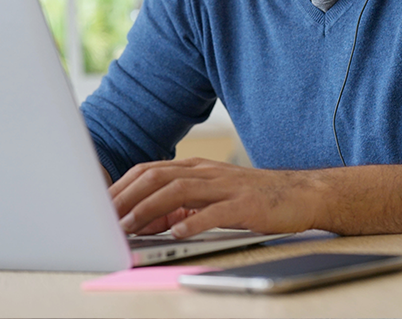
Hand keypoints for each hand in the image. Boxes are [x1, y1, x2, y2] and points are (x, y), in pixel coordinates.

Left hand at [109, 157, 320, 237]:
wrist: (300, 194)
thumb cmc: (253, 198)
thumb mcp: (212, 197)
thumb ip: (181, 205)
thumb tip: (147, 221)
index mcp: (196, 169)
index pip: (150, 170)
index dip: (122, 186)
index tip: (100, 205)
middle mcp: (207, 172)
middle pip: (158, 176)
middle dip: (127, 196)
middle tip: (105, 217)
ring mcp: (226, 186)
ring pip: (180, 190)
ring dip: (150, 208)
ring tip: (130, 225)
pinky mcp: (245, 204)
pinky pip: (216, 211)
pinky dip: (194, 221)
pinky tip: (178, 232)